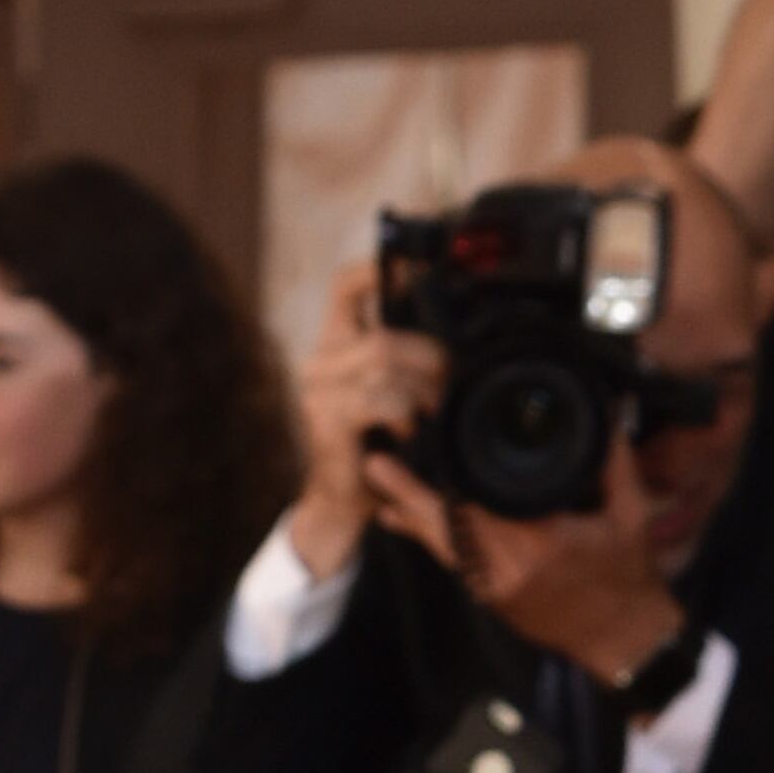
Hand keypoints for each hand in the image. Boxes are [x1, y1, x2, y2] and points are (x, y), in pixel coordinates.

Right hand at [283, 262, 446, 582]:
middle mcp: (321, 360)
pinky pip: (381, 397)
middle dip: (428, 357)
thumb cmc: (376, 447)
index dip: (382, 268)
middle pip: (385, 330)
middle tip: (446, 386)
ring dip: (421, 388)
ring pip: (384, 358)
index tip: (419, 266)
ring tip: (430, 415)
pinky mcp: (326, 419)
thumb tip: (455, 325)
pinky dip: (405, 414)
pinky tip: (408, 433)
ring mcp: (318, 390)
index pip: (348, 285)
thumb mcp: (395, 390)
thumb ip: (408, 354)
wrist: (344, 506)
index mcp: (336, 344)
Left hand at [368, 426, 682, 684]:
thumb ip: (614, 460)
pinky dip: (431, 538)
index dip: (450, 478)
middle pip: (445, 527)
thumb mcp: (629, 513)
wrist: (619, 637)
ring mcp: (493, 588)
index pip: (480, 506)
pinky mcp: (490, 598)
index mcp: (537, 545)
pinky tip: (407, 522)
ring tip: (381, 491)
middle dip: (409, 494)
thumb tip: (607, 410)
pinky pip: (453, 562)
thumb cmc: (627, 576)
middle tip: (377, 464)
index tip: (431, 445)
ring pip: (441, 547)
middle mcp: (505, 570)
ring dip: (412, 517)